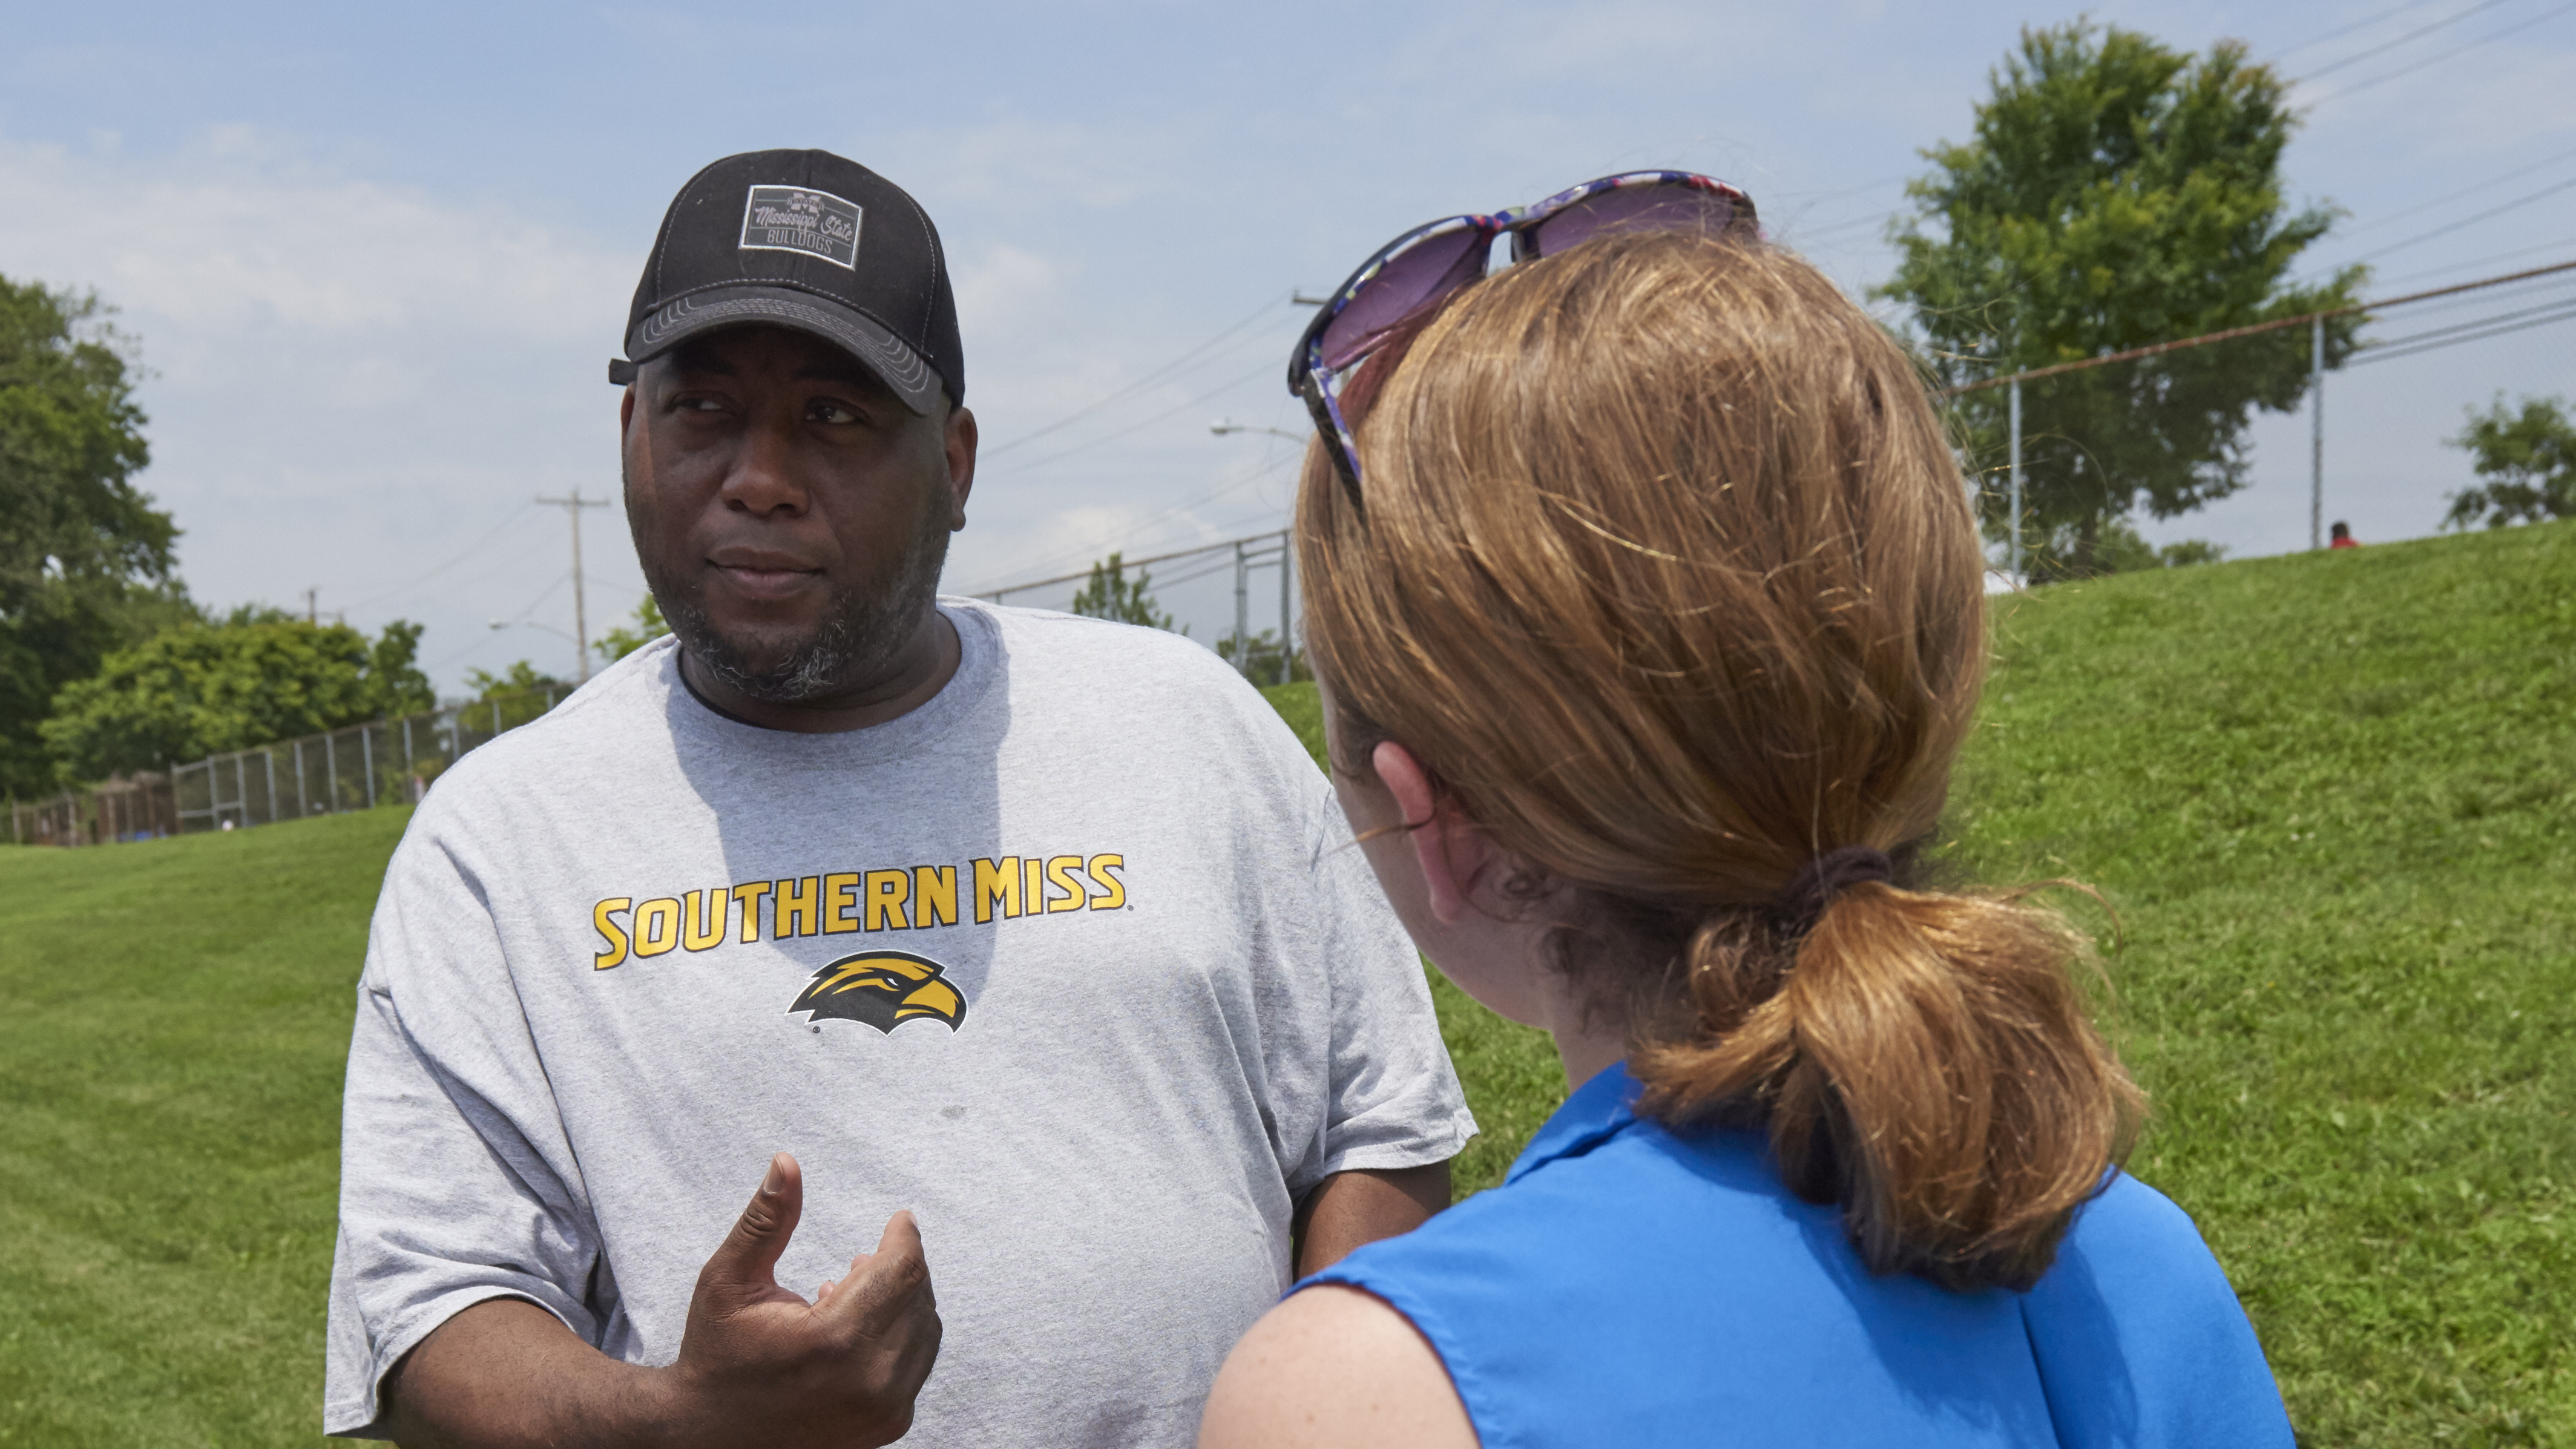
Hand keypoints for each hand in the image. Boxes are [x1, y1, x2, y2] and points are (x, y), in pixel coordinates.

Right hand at [662, 1153, 942, 1447]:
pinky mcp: (888, 1427)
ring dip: (900, 1302)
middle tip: (865, 1257)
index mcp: (835, 1342)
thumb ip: (766, 1221)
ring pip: (924, 1332)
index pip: (901, 1271)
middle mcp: (870, 1382)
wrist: (708, 1438)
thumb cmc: (717, 1354)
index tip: (899, 1219)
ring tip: (854, 1289)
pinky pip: (915, 1366)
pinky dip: (898, 1338)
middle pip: (917, 1298)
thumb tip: (787, 1161)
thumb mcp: (729, 1281)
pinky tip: (855, 1329)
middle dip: (898, 1267)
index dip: (904, 1236)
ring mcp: (883, 1411)